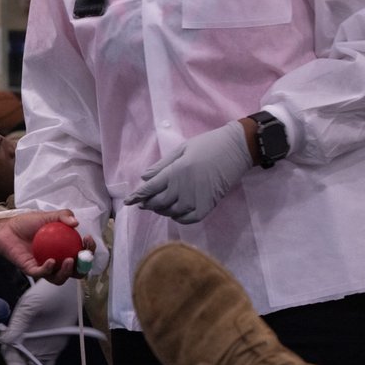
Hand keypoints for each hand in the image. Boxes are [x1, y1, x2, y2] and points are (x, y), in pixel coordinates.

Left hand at [0, 210, 93, 280]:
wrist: (7, 228)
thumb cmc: (27, 223)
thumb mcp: (48, 216)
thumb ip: (63, 216)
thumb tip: (76, 222)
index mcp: (64, 249)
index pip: (82, 254)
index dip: (89, 250)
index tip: (87, 239)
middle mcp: (57, 261)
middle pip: (76, 271)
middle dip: (83, 267)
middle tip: (81, 256)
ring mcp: (45, 268)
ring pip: (60, 278)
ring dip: (67, 272)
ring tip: (68, 261)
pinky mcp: (32, 270)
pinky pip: (42, 274)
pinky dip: (48, 269)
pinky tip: (51, 261)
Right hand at [0, 278, 79, 364]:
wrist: (66, 291)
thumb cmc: (45, 295)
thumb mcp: (29, 307)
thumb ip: (18, 324)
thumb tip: (7, 341)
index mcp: (15, 332)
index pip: (10, 354)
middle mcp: (24, 342)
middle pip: (20, 364)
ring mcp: (38, 347)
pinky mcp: (52, 350)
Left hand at [124, 121, 251, 223]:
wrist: (236, 149)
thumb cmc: (207, 145)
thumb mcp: (181, 149)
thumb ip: (162, 165)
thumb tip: (144, 178)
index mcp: (174, 172)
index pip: (149, 189)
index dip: (137, 196)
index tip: (128, 201)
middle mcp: (182, 188)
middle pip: (158, 203)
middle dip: (148, 204)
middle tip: (144, 203)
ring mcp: (195, 199)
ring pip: (171, 212)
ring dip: (162, 210)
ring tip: (160, 205)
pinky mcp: (207, 206)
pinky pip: (188, 219)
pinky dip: (179, 218)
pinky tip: (176, 212)